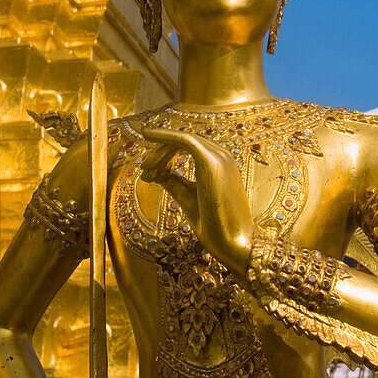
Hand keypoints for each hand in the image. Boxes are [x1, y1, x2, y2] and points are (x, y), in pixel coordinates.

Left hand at [140, 128, 254, 273]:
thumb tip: (154, 173)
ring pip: (181, 141)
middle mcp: (221, 156)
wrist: (233, 243)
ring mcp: (218, 157)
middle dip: (160, 154)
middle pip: (183, 143)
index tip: (148, 172)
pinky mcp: (210, 161)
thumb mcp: (187, 198)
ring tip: (145, 169)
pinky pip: (184, 140)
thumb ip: (173, 182)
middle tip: (144, 169)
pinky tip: (147, 134)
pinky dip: (164, 136)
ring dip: (159, 152)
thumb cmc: (214, 225)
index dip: (165, 156)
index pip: (189, 148)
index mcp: (220, 164)